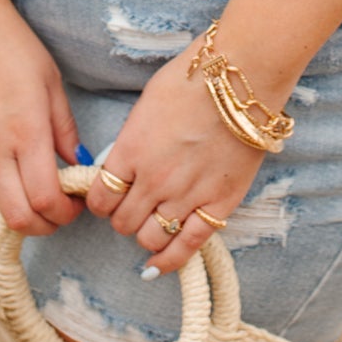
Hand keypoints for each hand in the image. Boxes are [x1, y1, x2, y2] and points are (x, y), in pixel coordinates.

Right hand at [0, 0, 82, 235]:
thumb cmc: (11, 42)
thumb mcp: (50, 80)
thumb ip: (64, 128)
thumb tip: (78, 163)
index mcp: (26, 133)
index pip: (47, 202)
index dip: (66, 214)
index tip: (75, 205)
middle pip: (17, 218)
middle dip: (42, 225)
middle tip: (53, 210)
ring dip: (9, 205)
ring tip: (22, 184)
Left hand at [85, 34, 269, 274]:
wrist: (240, 76)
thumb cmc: (192, 79)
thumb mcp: (146, 105)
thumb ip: (131, 140)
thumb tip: (122, 164)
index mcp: (131, 150)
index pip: (101, 197)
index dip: (100, 201)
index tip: (107, 198)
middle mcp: (154, 180)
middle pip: (122, 222)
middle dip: (123, 216)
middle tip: (132, 206)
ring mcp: (186, 195)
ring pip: (150, 238)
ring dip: (146, 234)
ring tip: (152, 222)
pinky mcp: (218, 205)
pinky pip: (187, 247)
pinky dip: (170, 260)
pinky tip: (160, 264)